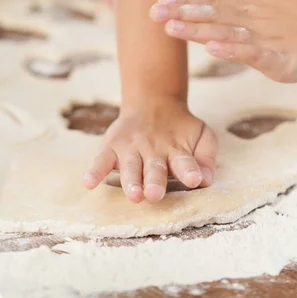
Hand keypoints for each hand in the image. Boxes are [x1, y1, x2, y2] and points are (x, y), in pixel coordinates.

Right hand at [83, 100, 216, 202]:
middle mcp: (153, 150)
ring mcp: (131, 148)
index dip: (190, 170)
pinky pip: (101, 160)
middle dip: (155, 181)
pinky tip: (89, 183)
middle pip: (155, 168)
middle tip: (156, 195)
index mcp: (177, 150)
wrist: (154, 102)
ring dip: (131, 181)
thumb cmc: (180, 129)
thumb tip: (208, 179)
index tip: (195, 179)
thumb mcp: (202, 135)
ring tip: (134, 195)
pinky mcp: (112, 147)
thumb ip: (206, 156)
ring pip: (131, 166)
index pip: (185, 161)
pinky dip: (94, 171)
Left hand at [150, 0, 296, 82]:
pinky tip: (213, 48)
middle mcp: (252, 20)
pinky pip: (254, 54)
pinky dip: (234, 50)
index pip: (211, 3)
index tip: (158, 0)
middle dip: (181, 15)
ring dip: (199, 30)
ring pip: (227, 32)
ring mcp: (265, 38)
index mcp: (248, 8)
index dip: (185, 2)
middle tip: (153, 13)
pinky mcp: (278, 59)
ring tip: (172, 28)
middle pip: (212, 16)